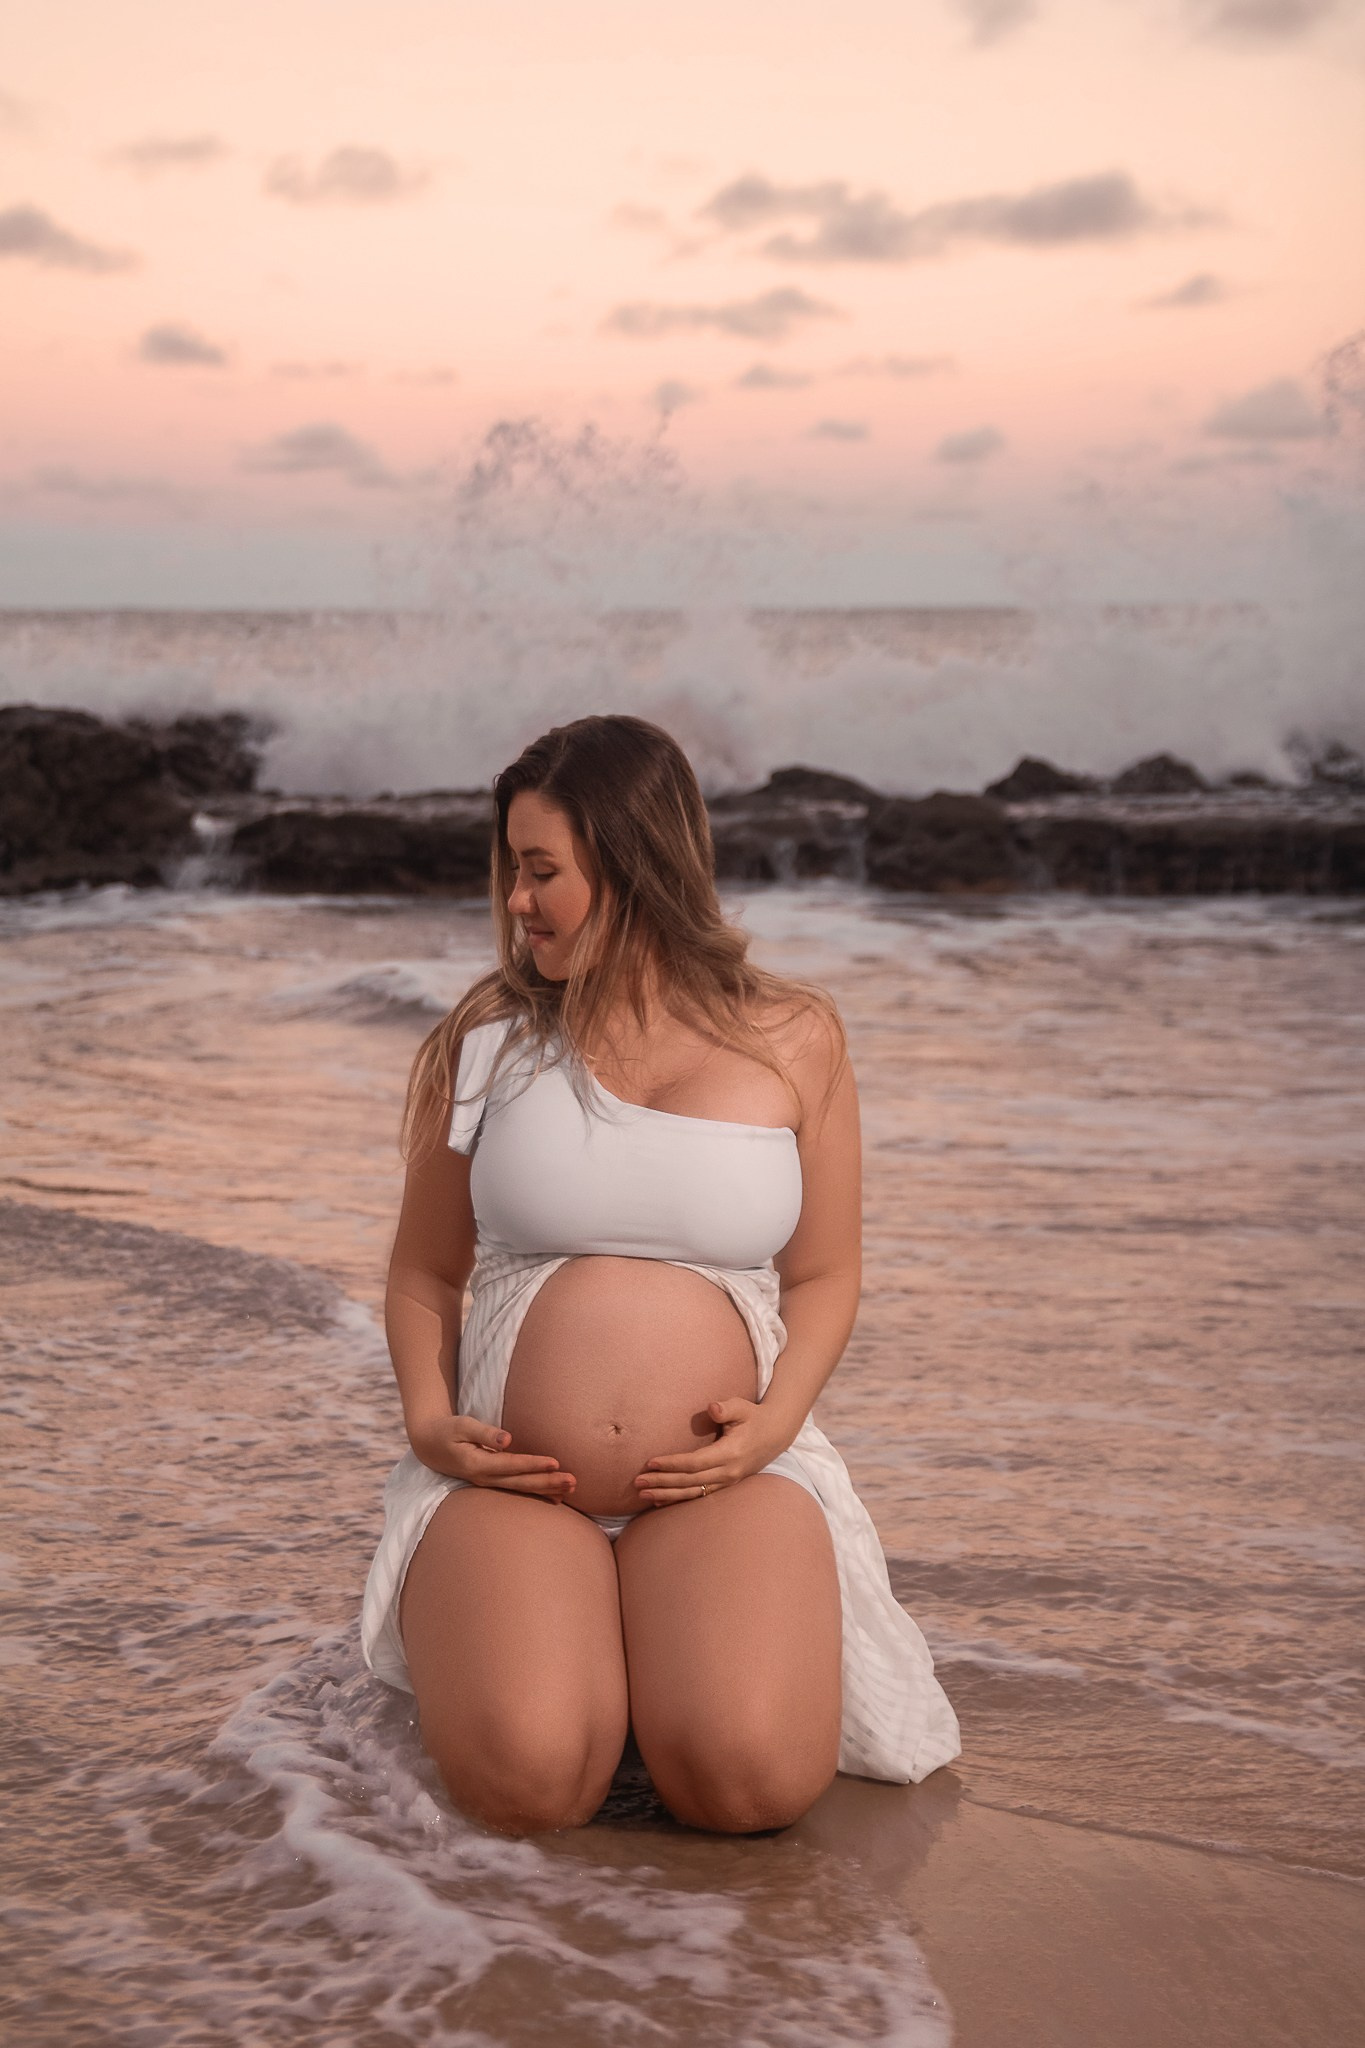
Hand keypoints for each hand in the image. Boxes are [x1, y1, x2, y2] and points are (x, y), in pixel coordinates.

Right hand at [410, 1413, 575, 1500]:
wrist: (430, 1446)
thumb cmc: (447, 1430)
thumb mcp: (461, 1425)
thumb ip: (484, 1432)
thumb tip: (507, 1439)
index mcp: (477, 1463)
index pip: (510, 1465)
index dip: (532, 1464)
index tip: (555, 1462)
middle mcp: (485, 1478)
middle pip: (521, 1483)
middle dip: (547, 1482)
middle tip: (572, 1481)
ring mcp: (489, 1482)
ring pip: (522, 1489)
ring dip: (547, 1490)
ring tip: (571, 1489)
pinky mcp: (493, 1482)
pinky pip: (518, 1490)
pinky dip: (537, 1493)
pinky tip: (556, 1497)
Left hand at [633, 1397, 788, 1506]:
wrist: (775, 1435)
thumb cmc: (754, 1417)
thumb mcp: (742, 1407)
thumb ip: (727, 1408)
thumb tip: (712, 1408)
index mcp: (730, 1453)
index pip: (695, 1462)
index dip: (672, 1464)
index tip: (651, 1463)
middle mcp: (728, 1472)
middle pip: (689, 1481)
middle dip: (662, 1482)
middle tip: (638, 1482)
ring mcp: (728, 1481)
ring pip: (693, 1493)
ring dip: (667, 1494)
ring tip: (643, 1495)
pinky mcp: (726, 1485)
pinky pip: (699, 1495)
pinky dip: (679, 1499)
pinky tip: (661, 1501)